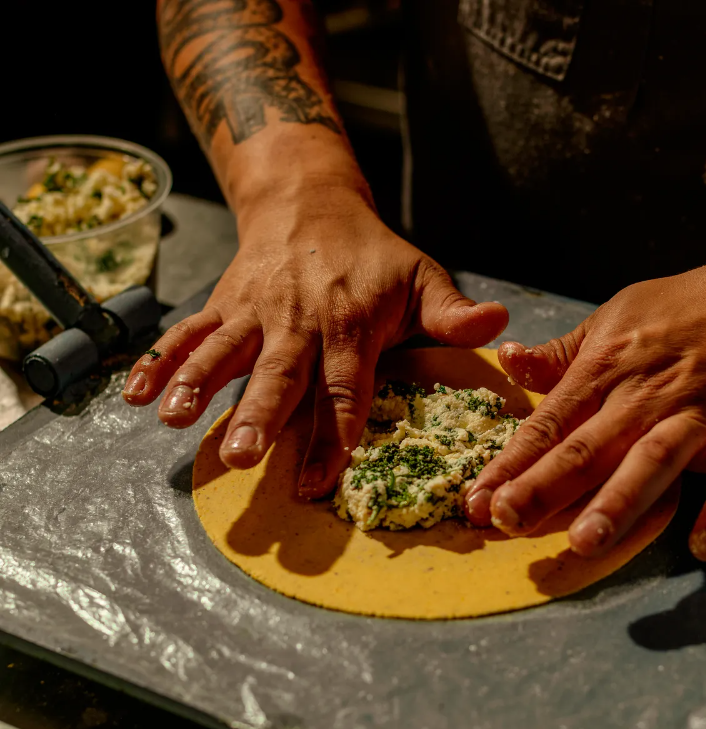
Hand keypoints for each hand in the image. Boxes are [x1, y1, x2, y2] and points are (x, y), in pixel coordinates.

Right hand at [123, 187, 507, 496]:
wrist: (309, 202)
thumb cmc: (374, 255)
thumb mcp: (421, 276)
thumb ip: (453, 312)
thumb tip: (499, 327)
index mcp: (349, 325)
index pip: (344, 386)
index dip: (334, 431)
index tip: (320, 476)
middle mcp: (298, 322)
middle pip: (280, 375)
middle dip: (261, 416)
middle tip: (242, 458)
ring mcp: (255, 314)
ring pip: (225, 352)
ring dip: (199, 384)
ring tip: (174, 418)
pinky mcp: (224, 306)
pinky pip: (189, 334)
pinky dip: (161, 363)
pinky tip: (135, 396)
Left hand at [465, 249, 705, 560]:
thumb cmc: (685, 310)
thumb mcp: (612, 319)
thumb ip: (561, 354)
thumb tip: (507, 362)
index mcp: (606, 369)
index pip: (549, 424)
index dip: (510, 464)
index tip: (476, 500)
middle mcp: (645, 395)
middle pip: (588, 447)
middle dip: (543, 486)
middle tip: (504, 523)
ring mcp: (699, 414)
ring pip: (652, 461)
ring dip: (619, 501)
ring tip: (585, 541)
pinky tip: (704, 544)